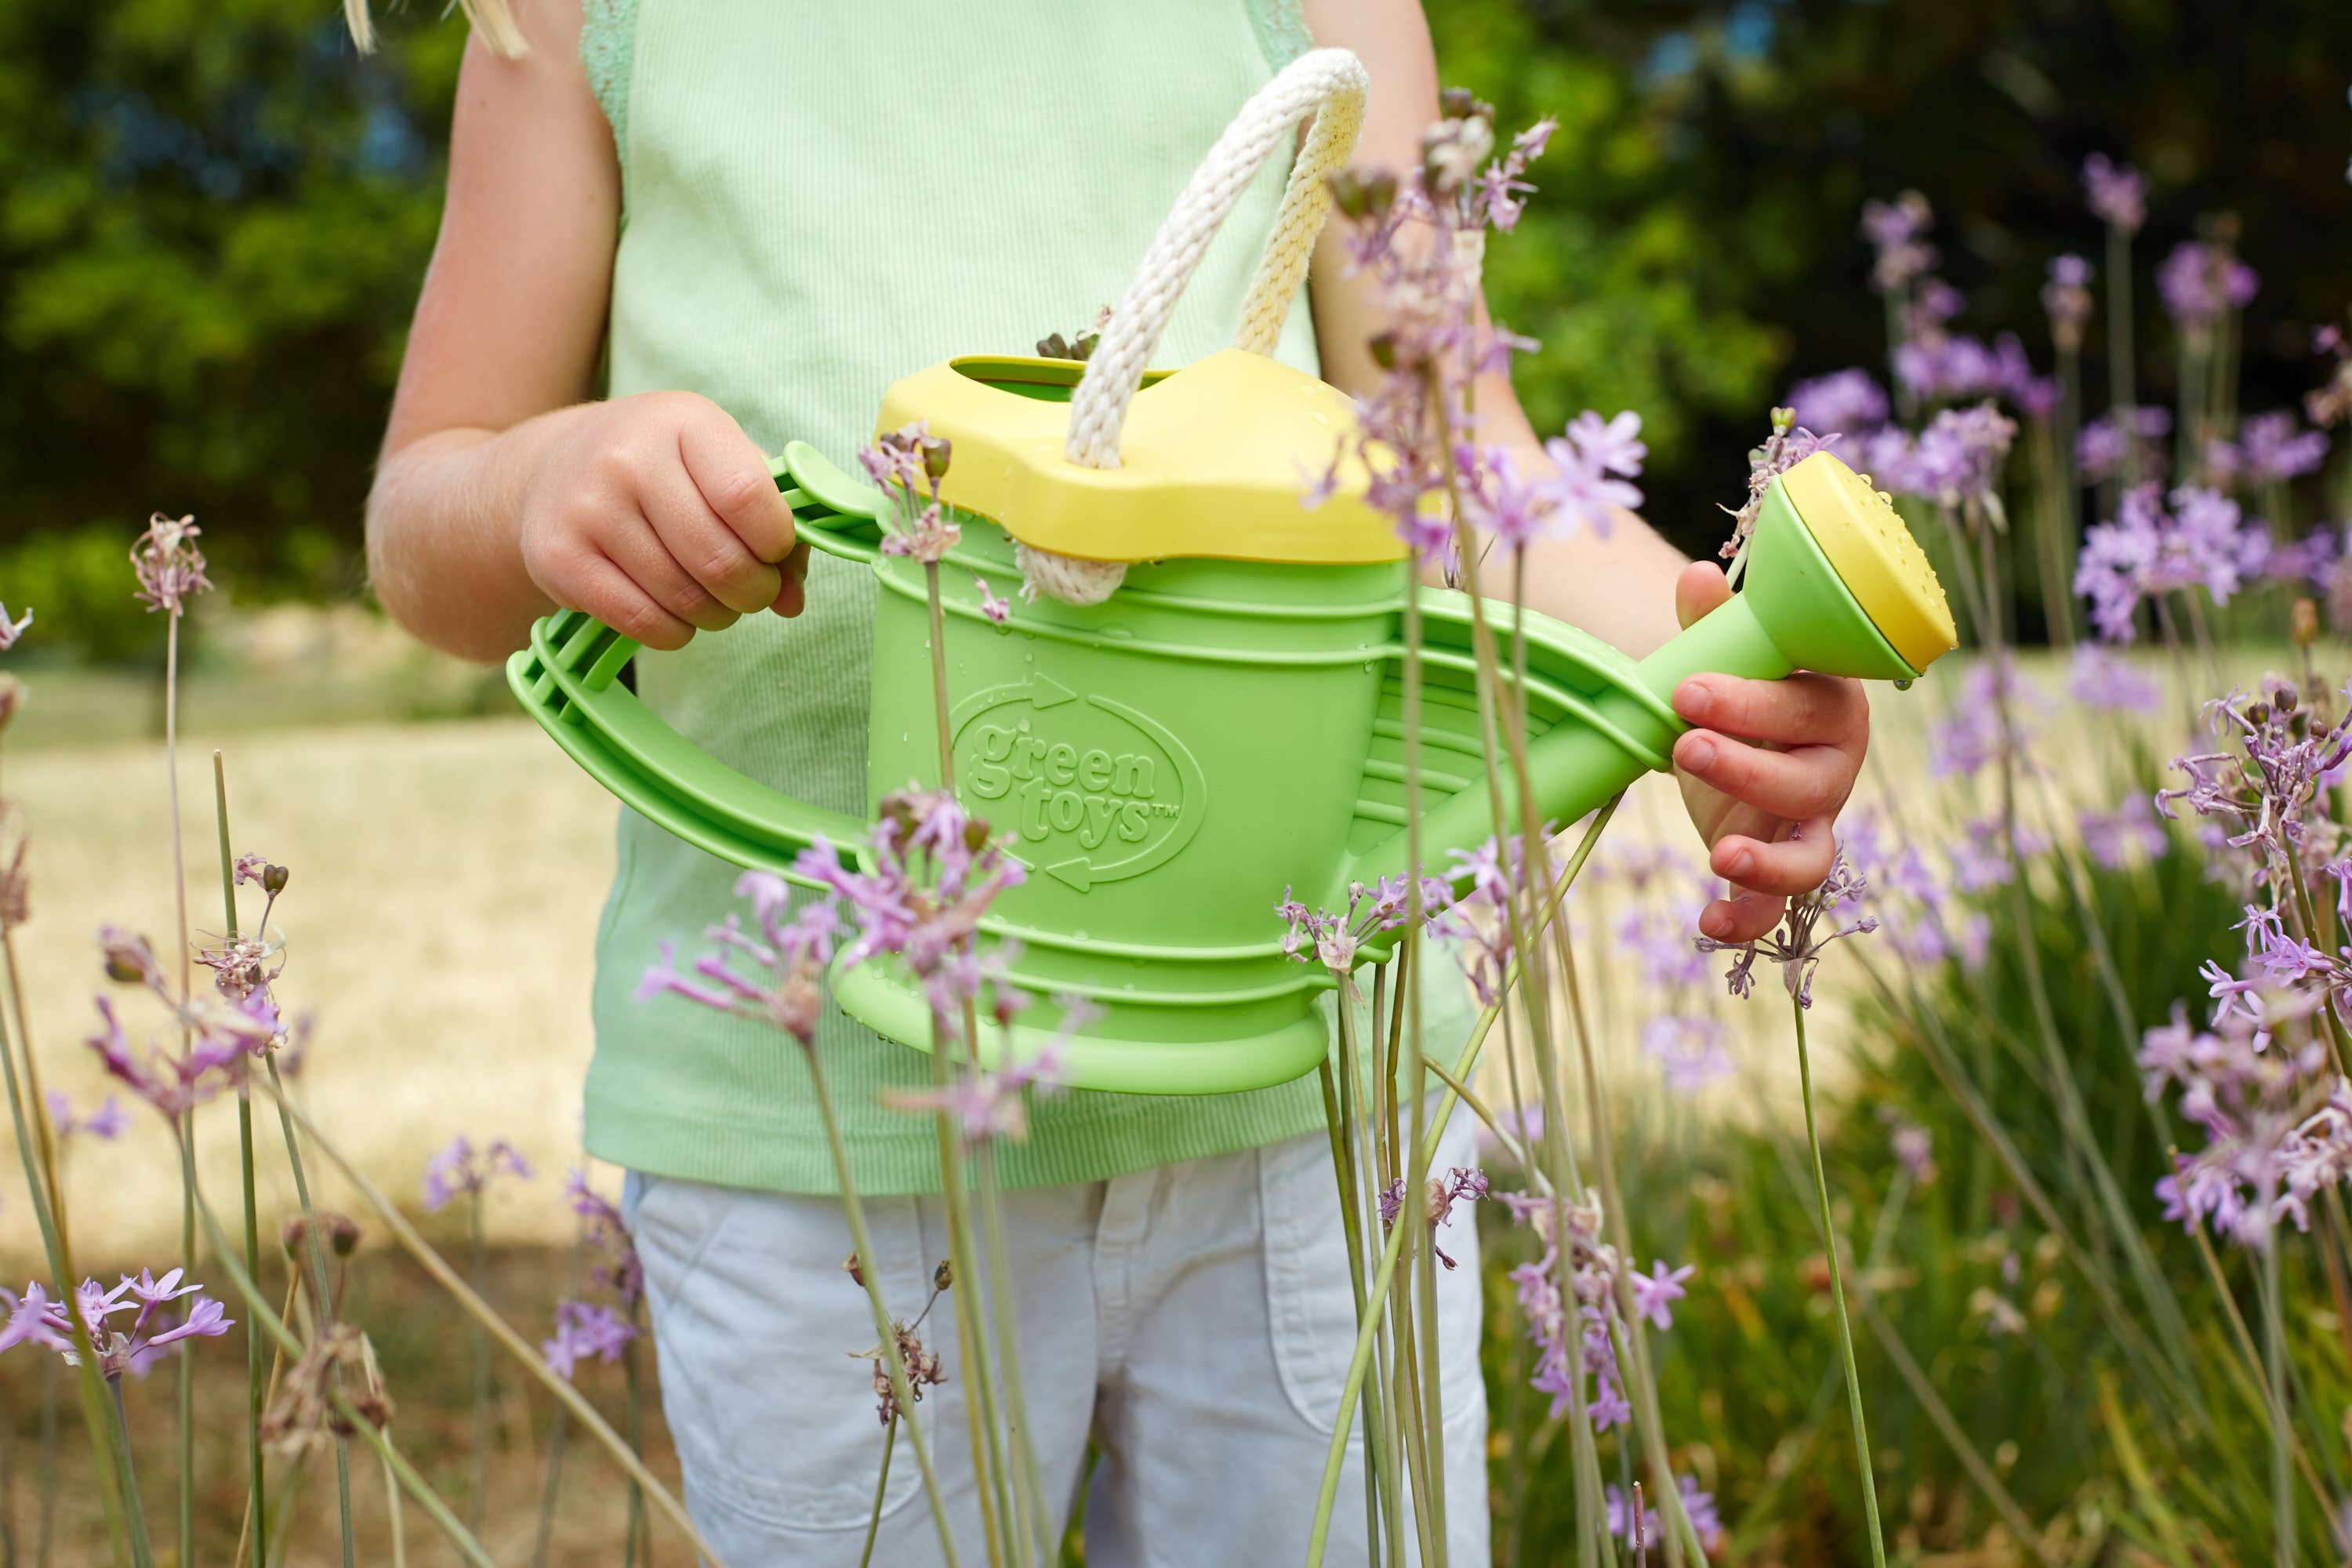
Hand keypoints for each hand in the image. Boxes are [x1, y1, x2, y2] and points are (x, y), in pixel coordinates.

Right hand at [518, 392, 810, 650]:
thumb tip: (792, 601)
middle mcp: (628, 458)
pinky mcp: (558, 558)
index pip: (747, 495)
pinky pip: (642, 622)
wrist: (555, 467)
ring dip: (715, 615)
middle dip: (753, 592)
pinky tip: (674, 614)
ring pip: (684, 598)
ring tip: (712, 601)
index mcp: (683, 422)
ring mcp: (587, 508)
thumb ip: (774, 525)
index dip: (776, 541)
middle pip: (719, 558)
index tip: (773, 552)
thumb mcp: (721, 466)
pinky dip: (673, 632)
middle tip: (751, 592)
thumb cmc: (664, 469)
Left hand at [1668, 561, 1869, 943]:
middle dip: (1746, 768)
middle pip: (1807, 781)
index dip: (1750, 702)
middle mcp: (1833, 768)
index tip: (1686, 690)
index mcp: (1828, 705)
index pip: (1802, 705)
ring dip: (1768, 862)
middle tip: (1685, 747)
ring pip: (1811, 856)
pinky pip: (1777, 905)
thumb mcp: (1728, 658)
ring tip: (1718, 856)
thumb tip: (1696, 576)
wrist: (1738, 738)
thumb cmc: (1743, 689)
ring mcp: (1814, 824)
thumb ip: (1713, 624)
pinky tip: (1705, 923)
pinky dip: (1746, 919)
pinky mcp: (1783, 864)